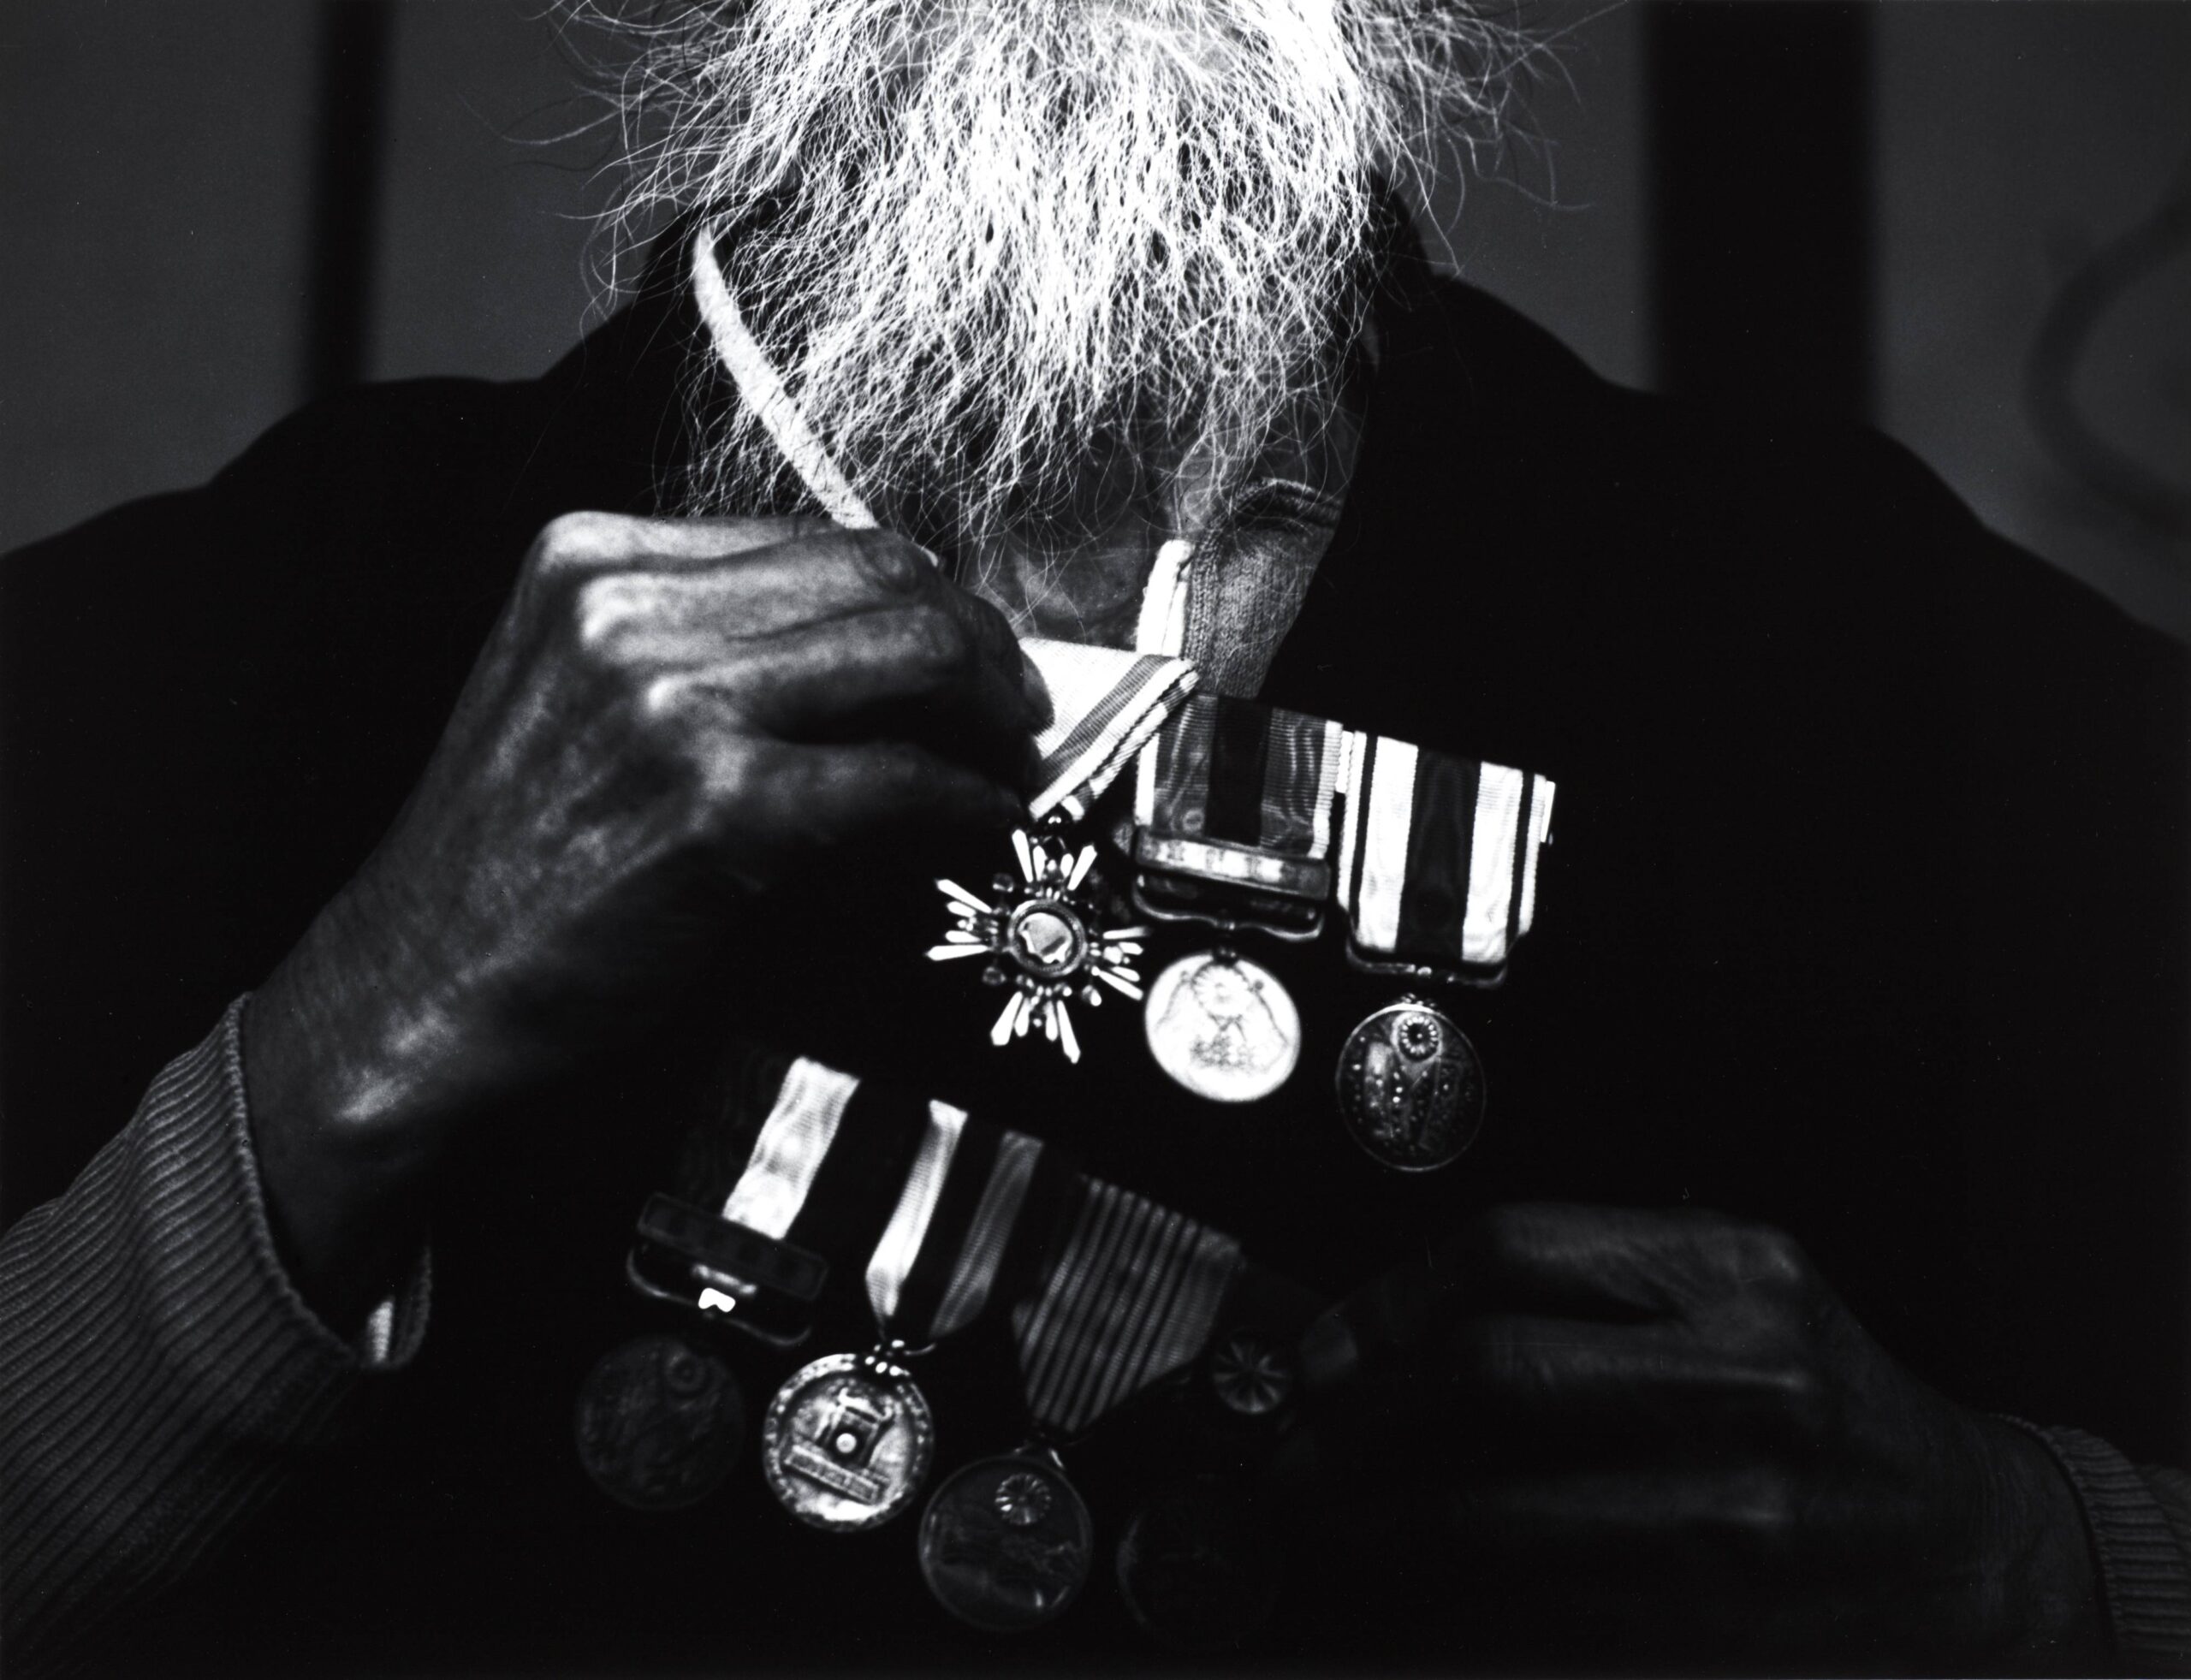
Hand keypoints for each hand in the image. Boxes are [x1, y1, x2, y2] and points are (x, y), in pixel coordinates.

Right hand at [243, 512, 1044, 1322]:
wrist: (418, 985)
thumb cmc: (510, 860)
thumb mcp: (582, 694)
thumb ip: (707, 645)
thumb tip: (887, 651)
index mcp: (593, 556)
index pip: (819, 538)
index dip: (922, 595)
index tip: (968, 650)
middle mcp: (628, 607)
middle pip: (881, 575)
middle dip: (978, 640)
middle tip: (1017, 706)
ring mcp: (671, 701)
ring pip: (909, 653)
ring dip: (989, 711)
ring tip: (1012, 761)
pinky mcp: (715, 807)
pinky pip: (898, 777)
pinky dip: (966, 798)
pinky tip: (984, 823)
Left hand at [1285, 1204, 2103, 1665]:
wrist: (1955, 1540)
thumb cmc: (1827, 1406)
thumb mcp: (1733, 1293)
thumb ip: (1586, 1290)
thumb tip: (1391, 1337)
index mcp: (1732, 1269)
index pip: (1512, 1250)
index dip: (1390, 1301)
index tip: (1325, 1350)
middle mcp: (1742, 1374)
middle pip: (1491, 1370)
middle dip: (1362, 1415)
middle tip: (1295, 1442)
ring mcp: (1737, 1501)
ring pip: (1497, 1507)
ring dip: (1377, 1516)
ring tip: (1318, 1514)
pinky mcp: (1720, 1609)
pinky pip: (1543, 1599)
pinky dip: (1450, 1591)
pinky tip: (1405, 1578)